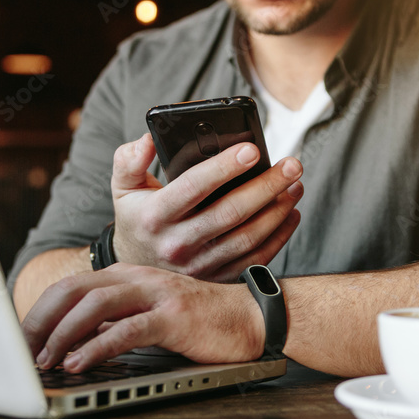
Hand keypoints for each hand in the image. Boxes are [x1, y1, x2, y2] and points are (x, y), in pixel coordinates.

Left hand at [21, 263, 263, 371]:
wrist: (250, 316)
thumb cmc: (198, 318)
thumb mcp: (148, 312)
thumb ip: (114, 319)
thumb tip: (72, 341)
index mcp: (126, 274)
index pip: (70, 286)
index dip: (40, 312)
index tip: (21, 339)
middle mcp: (136, 277)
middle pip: (73, 291)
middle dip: (41, 321)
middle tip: (22, 351)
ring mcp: (155, 294)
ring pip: (94, 307)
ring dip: (62, 335)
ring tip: (46, 360)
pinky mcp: (173, 316)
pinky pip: (126, 329)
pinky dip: (97, 347)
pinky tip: (81, 363)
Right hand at [109, 133, 302, 282]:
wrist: (136, 273)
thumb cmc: (136, 219)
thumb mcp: (122, 188)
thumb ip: (129, 160)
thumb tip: (147, 140)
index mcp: (155, 216)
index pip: (193, 187)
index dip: (224, 168)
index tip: (252, 149)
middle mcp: (178, 244)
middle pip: (230, 212)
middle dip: (266, 185)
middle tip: (292, 164)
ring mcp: (200, 266)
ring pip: (248, 237)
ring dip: (278, 209)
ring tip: (296, 184)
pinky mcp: (217, 278)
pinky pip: (255, 259)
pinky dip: (279, 236)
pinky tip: (291, 213)